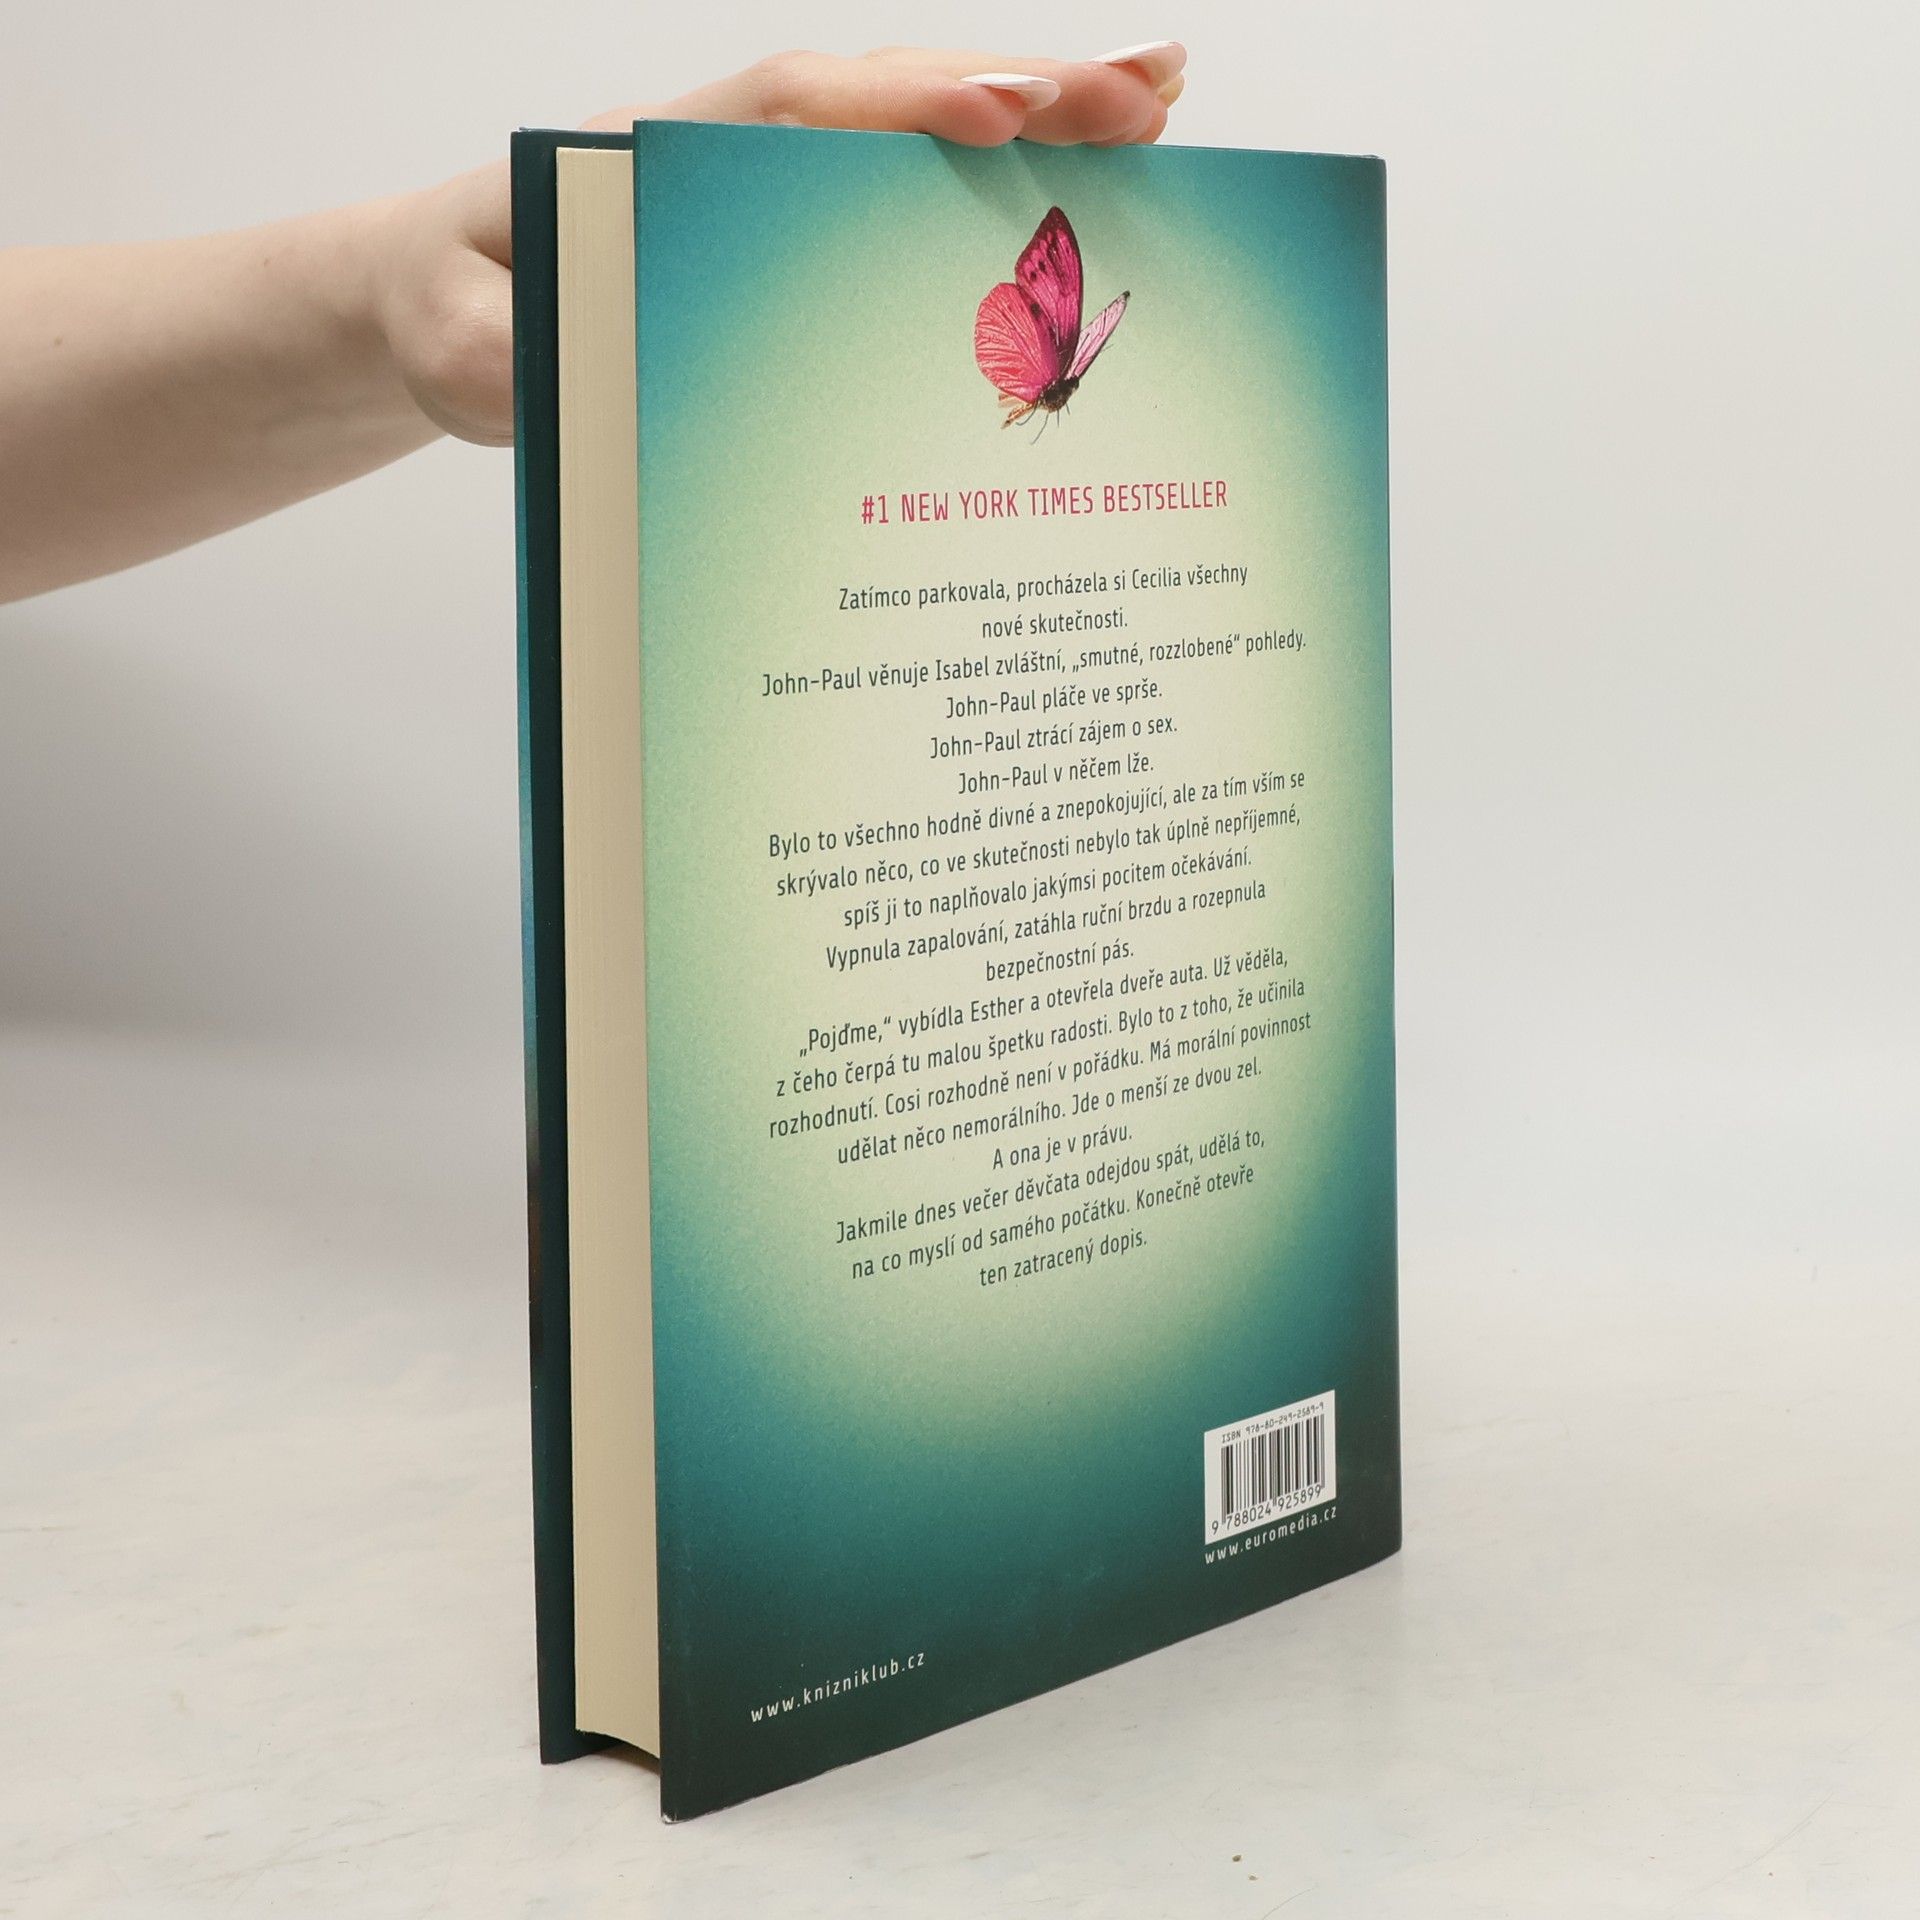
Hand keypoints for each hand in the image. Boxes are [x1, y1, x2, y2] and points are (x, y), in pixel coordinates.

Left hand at [374, 43, 1187, 446]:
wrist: (442, 303)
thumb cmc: (455, 314)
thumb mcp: (458, 346)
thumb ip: (507, 359)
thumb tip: (569, 377)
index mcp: (656, 161)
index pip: (796, 116)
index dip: (900, 110)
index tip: (1000, 114)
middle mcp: (730, 149)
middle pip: (889, 98)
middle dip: (1022, 88)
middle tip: (1151, 92)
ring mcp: (770, 178)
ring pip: (913, 130)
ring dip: (1036, 110)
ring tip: (1160, 103)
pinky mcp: (793, 222)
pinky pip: (905, 183)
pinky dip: (997, 167)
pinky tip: (1080, 167)